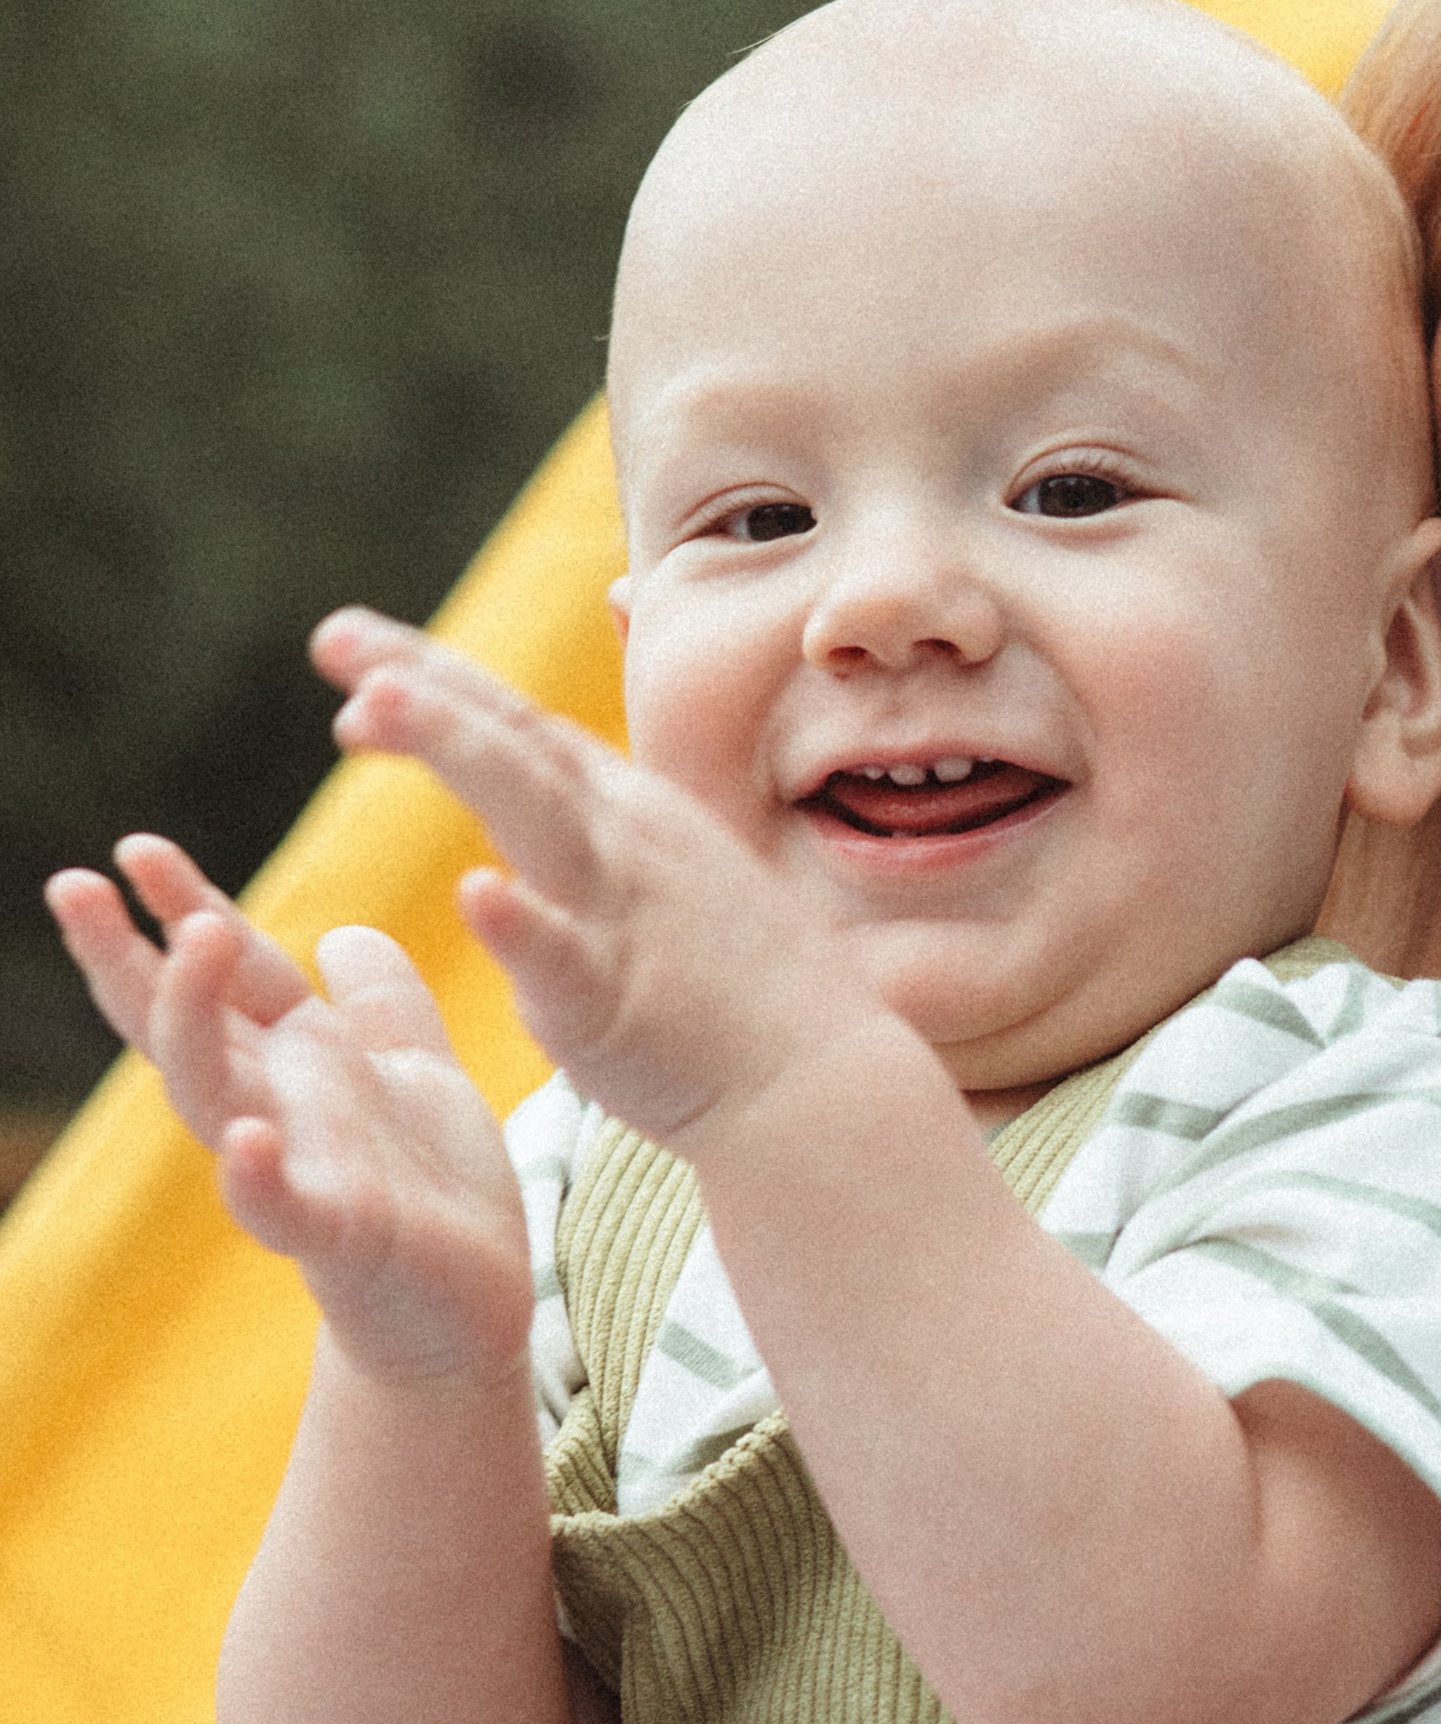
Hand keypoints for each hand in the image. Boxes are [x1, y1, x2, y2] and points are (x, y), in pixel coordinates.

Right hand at [46, 830, 529, 1382]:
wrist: (473, 1309)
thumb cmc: (436, 1193)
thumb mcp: (418, 1072)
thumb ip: (384, 1006)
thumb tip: (344, 932)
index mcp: (302, 1064)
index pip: (229, 975)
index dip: (184, 908)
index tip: (134, 848)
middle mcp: (280, 1110)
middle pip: (184, 1024)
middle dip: (128, 959)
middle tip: (75, 885)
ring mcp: (299, 1171)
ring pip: (213, 1096)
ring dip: (192, 1022)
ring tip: (192, 943)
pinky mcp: (340, 1235)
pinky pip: (282, 1208)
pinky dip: (256, 1179)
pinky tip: (246, 1140)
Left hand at [314, 606, 835, 1148]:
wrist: (824, 1084)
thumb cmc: (752, 992)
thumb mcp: (683, 871)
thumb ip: (611, 817)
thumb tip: (555, 766)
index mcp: (630, 814)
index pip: (518, 725)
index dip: (433, 677)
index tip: (349, 646)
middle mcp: (627, 842)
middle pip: (512, 744)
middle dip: (421, 684)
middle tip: (333, 639)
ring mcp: (626, 916)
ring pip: (531, 816)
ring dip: (456, 752)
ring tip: (374, 706)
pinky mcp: (620, 1004)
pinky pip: (566, 958)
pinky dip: (523, 924)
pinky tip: (478, 893)